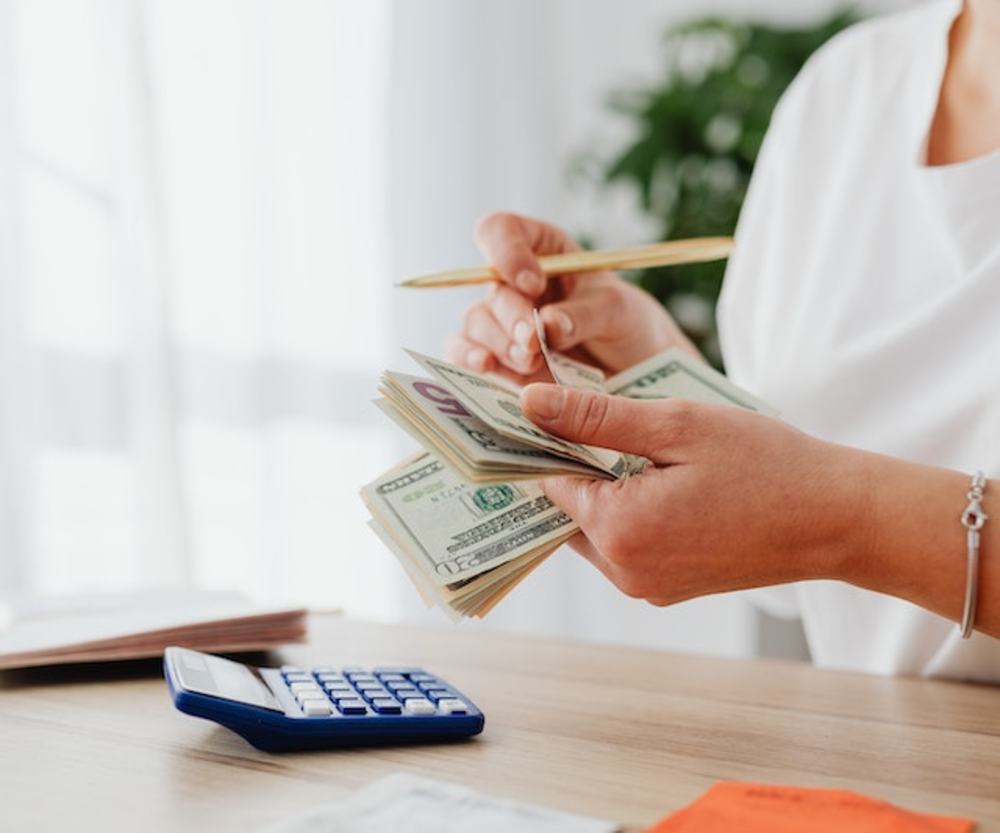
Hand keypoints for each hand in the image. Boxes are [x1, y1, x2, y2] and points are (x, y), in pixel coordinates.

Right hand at [445, 212, 695, 383]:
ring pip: (476, 322)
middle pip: (491, 287)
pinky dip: (469, 358)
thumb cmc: (627, 325)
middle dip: (511, 316)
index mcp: (541, 250)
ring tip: (531, 362)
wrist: (634, 371)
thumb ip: (584, 313)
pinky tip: (485, 366)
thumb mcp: (618, 309)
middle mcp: (514, 283)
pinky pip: (465, 352)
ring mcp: (501, 321)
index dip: (506, 252)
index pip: (501, 231)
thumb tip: (547, 325)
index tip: (533, 283)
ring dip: (499, 342)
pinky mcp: (496, 358)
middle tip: (534, 341)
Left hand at [518, 383, 869, 605]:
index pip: (547, 481)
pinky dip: (625, 513)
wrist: (836, 520)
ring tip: (625, 444)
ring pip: (592, 530)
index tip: (540, 409)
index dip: (541, 441)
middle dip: (568, 465)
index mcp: (619, 531)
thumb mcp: (676, 425)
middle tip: (582, 419)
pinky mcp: (667, 590)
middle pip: (565, 511)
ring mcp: (646, 587)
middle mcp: (624, 571)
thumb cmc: (766, 464)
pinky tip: (653, 479)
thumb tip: (528, 402)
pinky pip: (623, 547)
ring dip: (599, 490)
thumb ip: (594, 417)